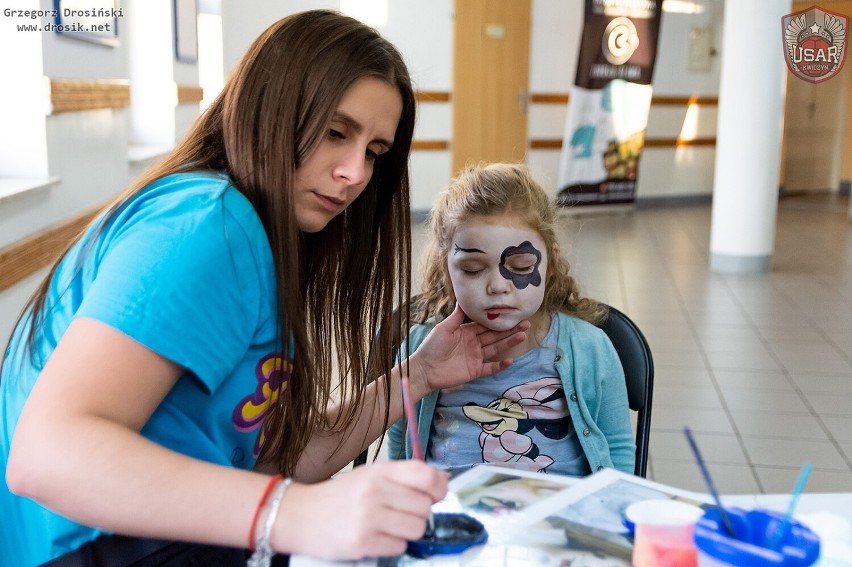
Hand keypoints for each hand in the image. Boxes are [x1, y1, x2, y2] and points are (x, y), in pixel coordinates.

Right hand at [273, 461, 446, 559]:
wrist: (300, 515)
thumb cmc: (340, 496)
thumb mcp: (370, 476)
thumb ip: (403, 477)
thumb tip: (442, 481)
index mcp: (379, 471)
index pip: (425, 474)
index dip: (438, 486)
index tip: (435, 494)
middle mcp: (375, 491)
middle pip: (424, 507)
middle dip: (418, 513)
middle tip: (400, 513)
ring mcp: (369, 518)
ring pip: (416, 529)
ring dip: (407, 531)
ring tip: (388, 526)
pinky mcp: (363, 543)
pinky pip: (399, 547)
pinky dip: (392, 545)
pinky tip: (376, 537)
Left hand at [409, 303, 528, 391]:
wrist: (424, 369)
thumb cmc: (431, 346)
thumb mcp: (444, 328)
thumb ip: (457, 316)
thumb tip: (465, 298)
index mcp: (467, 332)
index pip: (486, 324)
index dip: (498, 319)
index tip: (511, 313)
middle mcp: (474, 343)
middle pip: (495, 336)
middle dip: (509, 330)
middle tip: (525, 323)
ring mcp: (475, 357)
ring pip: (495, 349)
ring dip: (508, 343)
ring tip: (522, 335)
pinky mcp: (474, 371)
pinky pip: (490, 368)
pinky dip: (500, 366)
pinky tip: (510, 360)